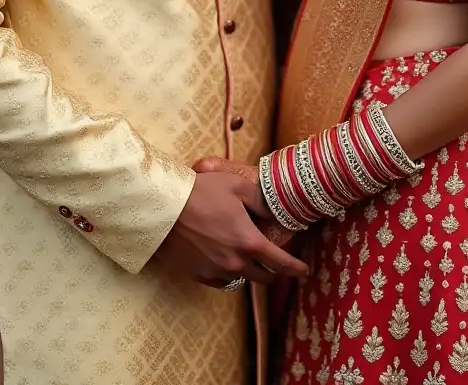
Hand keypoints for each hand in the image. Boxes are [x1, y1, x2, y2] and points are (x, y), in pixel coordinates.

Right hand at [155, 170, 306, 287]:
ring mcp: (215, 271)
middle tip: (273, 262)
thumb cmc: (201, 192)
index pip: (280, 262)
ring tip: (245, 258)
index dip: (295, 268)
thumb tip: (270, 213)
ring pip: (240, 279)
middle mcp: (235, 262)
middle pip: (262, 277)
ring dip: (247, 271)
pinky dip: (227, 274)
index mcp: (249, 241)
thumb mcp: (236, 186)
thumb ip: (259, 201)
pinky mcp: (197, 275)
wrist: (164, 208)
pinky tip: (224, 262)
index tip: (303, 271)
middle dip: (272, 271)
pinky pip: (220, 281)